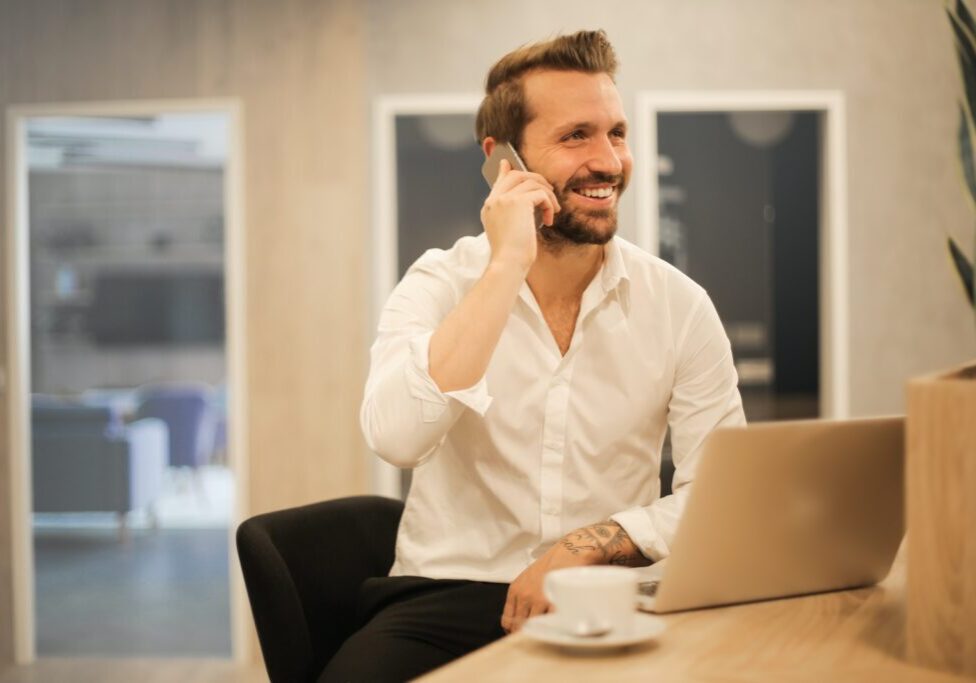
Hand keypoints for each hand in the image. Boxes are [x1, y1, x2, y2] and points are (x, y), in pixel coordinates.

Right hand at [480, 159, 559, 273]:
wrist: (508, 264)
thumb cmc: (512, 255)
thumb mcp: (510, 231)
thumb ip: (514, 214)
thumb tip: (529, 201)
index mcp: (489, 207)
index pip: (500, 181)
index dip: (507, 171)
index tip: (509, 164)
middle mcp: (494, 200)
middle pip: (516, 175)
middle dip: (536, 179)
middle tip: (548, 192)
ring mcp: (504, 199)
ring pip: (531, 181)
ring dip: (547, 194)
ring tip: (552, 210)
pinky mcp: (517, 202)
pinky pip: (540, 193)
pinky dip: (549, 204)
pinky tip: (549, 219)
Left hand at [501, 521, 647, 633]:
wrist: (571, 551)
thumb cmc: (553, 564)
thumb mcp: (529, 578)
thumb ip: (523, 597)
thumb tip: (521, 620)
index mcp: (516, 590)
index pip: (507, 621)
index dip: (514, 631)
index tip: (522, 634)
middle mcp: (524, 595)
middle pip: (518, 627)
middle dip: (527, 633)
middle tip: (538, 634)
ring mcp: (538, 599)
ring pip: (534, 627)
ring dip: (542, 630)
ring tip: (549, 629)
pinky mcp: (554, 601)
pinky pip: (550, 623)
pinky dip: (553, 627)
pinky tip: (557, 625)